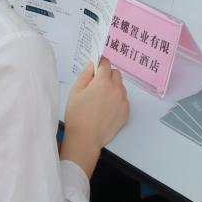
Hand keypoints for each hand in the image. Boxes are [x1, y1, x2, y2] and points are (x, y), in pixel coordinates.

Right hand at [62, 59, 128, 173]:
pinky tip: (106, 108)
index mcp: (103, 81)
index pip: (106, 63)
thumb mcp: (76, 91)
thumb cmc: (77, 115)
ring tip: (101, 99)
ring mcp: (123, 100)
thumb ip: (85, 74)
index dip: (100, 64)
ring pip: (121, 86)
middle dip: (107, 75)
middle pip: (115, 73)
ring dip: (113, 87)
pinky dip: (117, 100)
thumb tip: (92, 64)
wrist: (85, 138)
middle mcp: (116, 89)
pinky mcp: (126, 111)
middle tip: (97, 85)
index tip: (96, 68)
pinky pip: (123, 99)